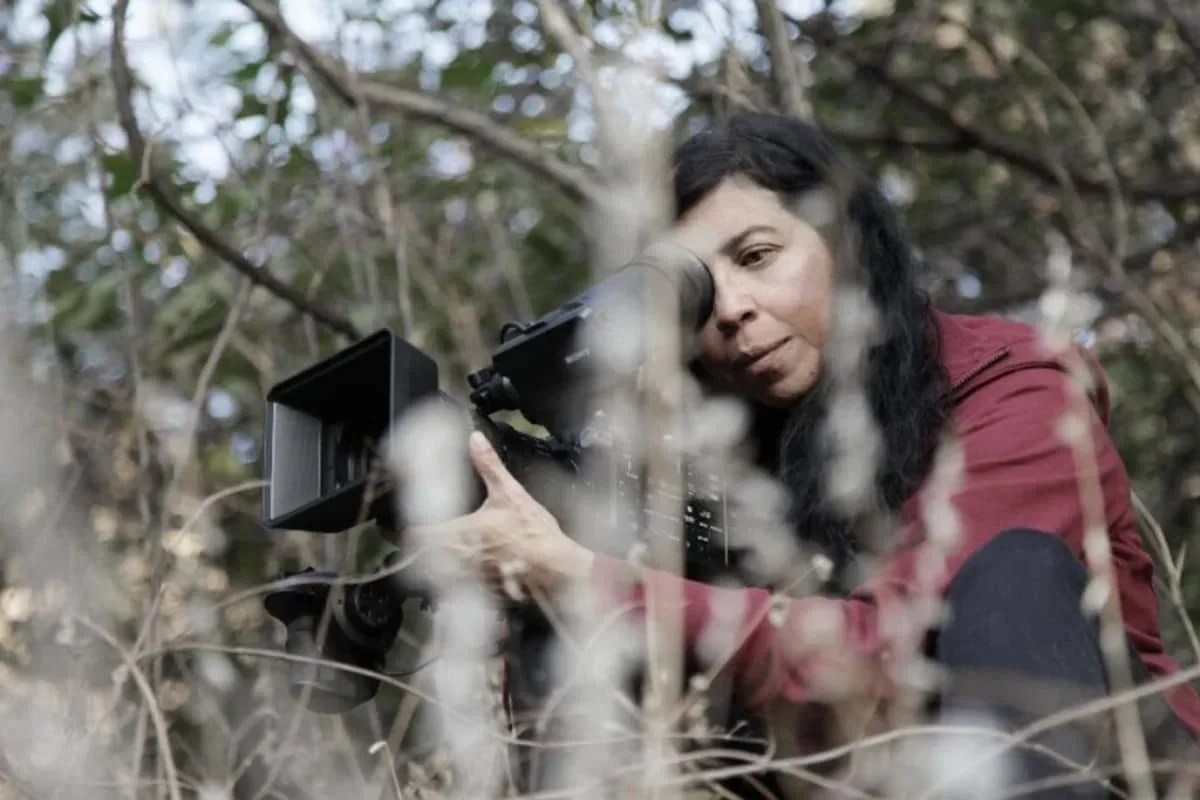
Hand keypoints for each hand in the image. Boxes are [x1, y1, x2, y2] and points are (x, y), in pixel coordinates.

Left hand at [403, 431, 594, 597]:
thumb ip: (489, 466)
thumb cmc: (531, 530)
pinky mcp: (483, 593)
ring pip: (439, 577)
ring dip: (433, 570)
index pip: (421, 534)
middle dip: (419, 553)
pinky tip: (461, 581)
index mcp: (460, 531)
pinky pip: (460, 592)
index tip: (406, 530)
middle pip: (424, 559)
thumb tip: (474, 438)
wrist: (554, 567)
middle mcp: (458, 557)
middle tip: (416, 547)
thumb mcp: (511, 492)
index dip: (411, 532)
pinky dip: (454, 587)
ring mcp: (470, 579)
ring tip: (432, 564)